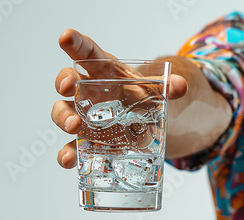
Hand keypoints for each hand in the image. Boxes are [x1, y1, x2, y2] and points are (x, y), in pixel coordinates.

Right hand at [52, 29, 187, 167]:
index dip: (75, 43)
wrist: (144, 122)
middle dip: (64, 81)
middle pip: (68, 81)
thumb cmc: (141, 96)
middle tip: (68, 87)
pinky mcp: (86, 139)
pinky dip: (67, 154)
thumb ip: (168, 87)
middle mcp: (86, 90)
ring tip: (72, 126)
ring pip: (62, 112)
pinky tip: (69, 160)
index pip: (87, 52)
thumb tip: (181, 85)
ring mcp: (82, 115)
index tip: (66, 37)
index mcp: (103, 70)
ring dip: (63, 117)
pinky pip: (71, 146)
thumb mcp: (155, 90)